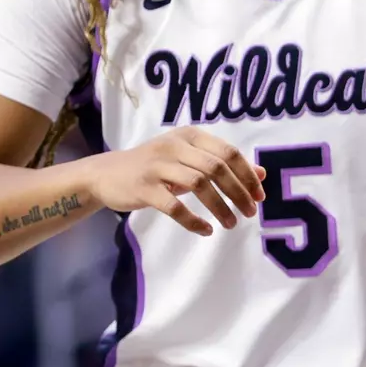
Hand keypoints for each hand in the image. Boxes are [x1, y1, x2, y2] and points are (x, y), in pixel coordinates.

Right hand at [88, 127, 265, 236]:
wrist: (104, 174)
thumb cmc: (155, 166)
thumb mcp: (189, 158)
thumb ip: (223, 163)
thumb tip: (261, 173)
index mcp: (190, 136)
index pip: (229, 152)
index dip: (248, 174)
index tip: (259, 196)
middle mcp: (174, 146)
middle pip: (217, 168)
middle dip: (238, 192)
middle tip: (250, 212)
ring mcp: (157, 166)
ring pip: (199, 184)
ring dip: (220, 206)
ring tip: (231, 223)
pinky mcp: (143, 187)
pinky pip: (174, 206)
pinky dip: (193, 220)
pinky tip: (205, 230)